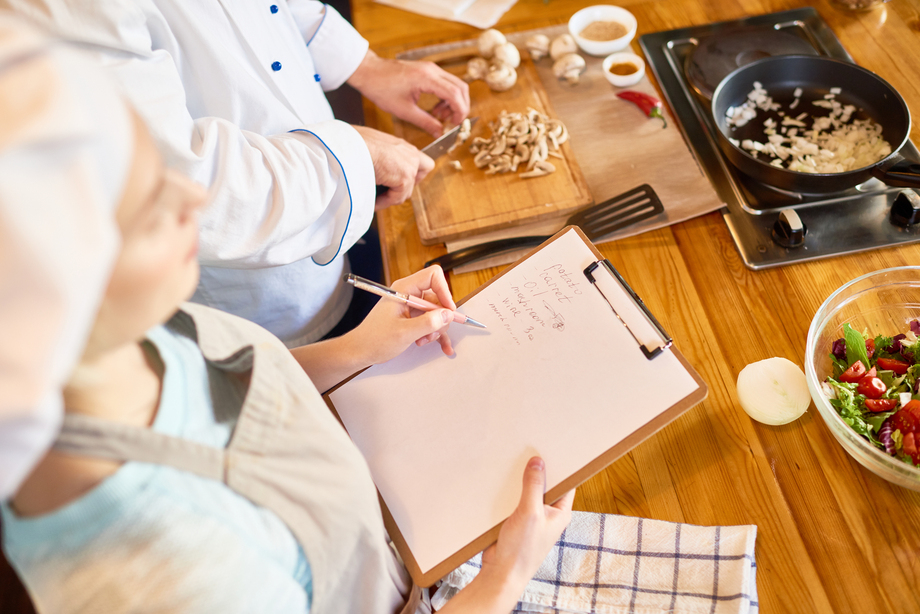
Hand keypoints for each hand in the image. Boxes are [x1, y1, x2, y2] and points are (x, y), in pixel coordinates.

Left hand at [348, 50, 469, 136]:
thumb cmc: (381, 88)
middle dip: (461, 106)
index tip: (456, 124)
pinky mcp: (427, 70)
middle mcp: (432, 70)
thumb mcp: (404, 111)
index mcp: (427, 78)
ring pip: (455, 85)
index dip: (460, 111)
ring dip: (453, 102)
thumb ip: (425, 122)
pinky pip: (445, 83)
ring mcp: (430, 68)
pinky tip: (435, 109)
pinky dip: (446, 97)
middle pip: (461, 87)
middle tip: (453, 122)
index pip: (455, 94)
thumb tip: (439, 133)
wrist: (369, 72)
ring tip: (440, 116)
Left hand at [350, 266, 456, 363]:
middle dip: (440, 317)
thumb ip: (427, 323)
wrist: (360, 351)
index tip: (448, 310)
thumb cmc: (374, 339)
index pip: (432, 276)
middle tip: (433, 332)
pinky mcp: (411, 318)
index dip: (444, 291)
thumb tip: (447, 315)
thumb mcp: (404, 332)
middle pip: (437, 297)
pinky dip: (436, 334)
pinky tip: (443, 347)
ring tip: (425, 340)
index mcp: (403, 289)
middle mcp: (408, 295)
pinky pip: (430, 322)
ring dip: (436, 328)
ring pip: (436, 312)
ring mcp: (410, 307)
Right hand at [353, 126, 433, 209]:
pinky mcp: (405, 178)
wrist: (351, 146)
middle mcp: (410, 154)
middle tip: (389, 192)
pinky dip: (384, 202)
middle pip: (421, 174)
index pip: (419, 160)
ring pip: (405, 191)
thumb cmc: (352, 142)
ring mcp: (410, 166)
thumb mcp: (368, 145)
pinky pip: (396, 198)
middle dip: (406, 185)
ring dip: (390, 197)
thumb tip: (372, 169)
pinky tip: (372, 201)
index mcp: (401, 145)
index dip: (411, 172)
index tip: (396, 181)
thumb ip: (377, 156)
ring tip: (374, 198)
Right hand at [481, 458, 574, 589]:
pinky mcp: (516, 520)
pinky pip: (514, 499)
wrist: (501, 573)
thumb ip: (533, 486)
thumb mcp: (530, 512)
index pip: (566, 483)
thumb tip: (538, 461)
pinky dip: (508, 490)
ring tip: (513, 459)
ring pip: (527, 491)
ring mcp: (532, 517)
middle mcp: (548, 514)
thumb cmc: (522, 550)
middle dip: (537, 469)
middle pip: (544, 484)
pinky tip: (500, 478)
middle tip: (529, 448)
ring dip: (520, 480)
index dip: (561, 465)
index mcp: (560, 513)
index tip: (553, 447)